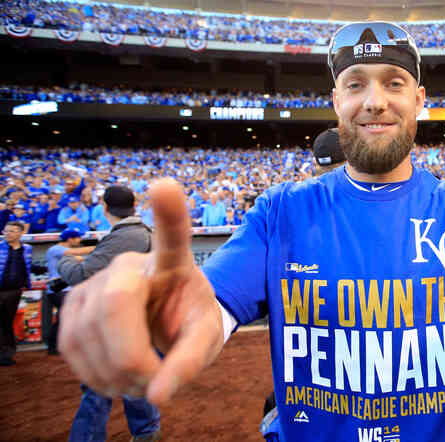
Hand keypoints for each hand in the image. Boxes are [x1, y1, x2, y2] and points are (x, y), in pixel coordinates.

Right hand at [59, 179, 223, 403]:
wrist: (166, 323)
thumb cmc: (189, 320)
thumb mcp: (204, 339)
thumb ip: (189, 364)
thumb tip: (159, 395)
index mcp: (173, 263)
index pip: (172, 234)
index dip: (169, 212)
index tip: (165, 187)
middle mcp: (129, 263)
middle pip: (115, 306)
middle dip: (132, 357)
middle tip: (154, 378)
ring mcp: (94, 281)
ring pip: (87, 333)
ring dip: (115, 374)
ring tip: (140, 377)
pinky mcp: (72, 305)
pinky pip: (70, 347)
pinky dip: (94, 374)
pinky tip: (116, 374)